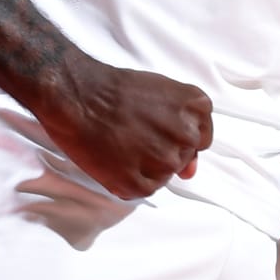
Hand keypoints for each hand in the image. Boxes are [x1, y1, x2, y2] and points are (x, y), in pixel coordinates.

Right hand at [37, 52, 211, 199]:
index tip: (158, 131)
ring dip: (145, 166)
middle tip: (134, 134)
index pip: (202, 138)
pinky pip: (145, 190)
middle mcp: (186, 135)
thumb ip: (184, 128)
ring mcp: (163, 160)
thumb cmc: (114, 90)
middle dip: (161, 150)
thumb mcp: (161, 92)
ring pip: (164, 175)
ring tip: (121, 144)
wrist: (77, 95)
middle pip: (182, 157)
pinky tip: (115, 159)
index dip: (176, 137)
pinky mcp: (138, 181)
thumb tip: (190, 172)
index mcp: (196, 107)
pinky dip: (129, 180)